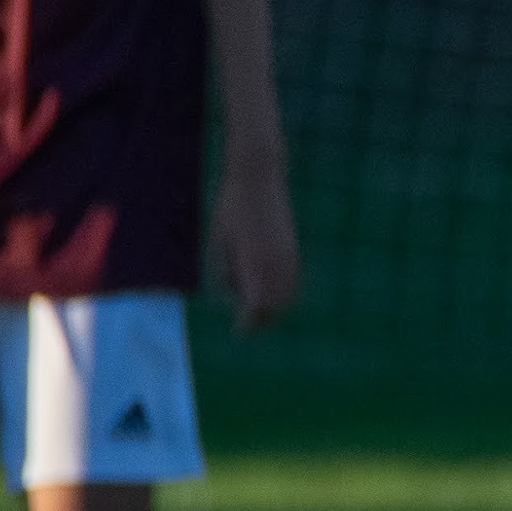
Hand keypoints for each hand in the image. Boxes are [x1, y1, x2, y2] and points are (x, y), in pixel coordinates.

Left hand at [208, 155, 301, 330]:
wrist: (258, 179)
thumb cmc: (229, 209)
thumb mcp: (218, 244)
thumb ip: (225, 274)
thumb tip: (234, 296)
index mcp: (255, 263)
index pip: (257, 307)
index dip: (248, 323)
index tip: (239, 330)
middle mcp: (276, 263)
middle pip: (275, 306)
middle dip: (262, 319)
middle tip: (247, 325)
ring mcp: (289, 255)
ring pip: (288, 295)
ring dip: (275, 307)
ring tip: (258, 310)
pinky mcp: (293, 248)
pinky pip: (293, 280)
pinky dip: (284, 292)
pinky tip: (271, 291)